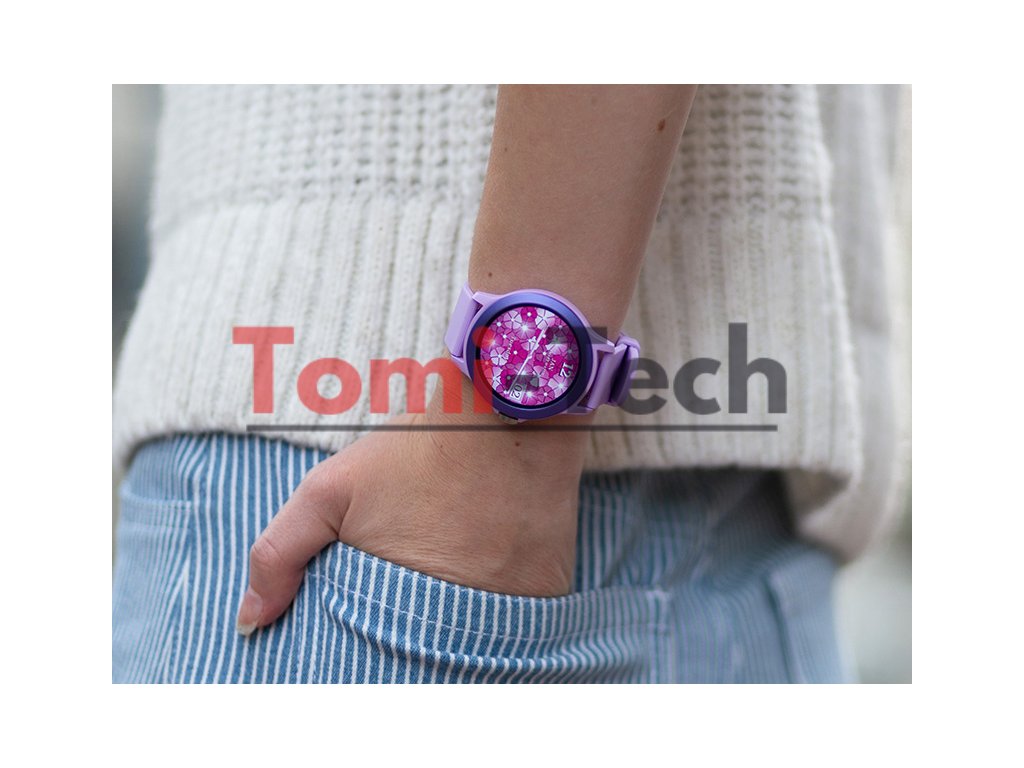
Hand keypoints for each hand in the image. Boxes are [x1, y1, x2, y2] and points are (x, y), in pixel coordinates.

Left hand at [236, 381, 587, 635]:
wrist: (508, 408)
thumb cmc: (414, 450)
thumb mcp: (328, 490)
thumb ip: (280, 554)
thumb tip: (249, 622)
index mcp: (407, 607)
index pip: (377, 661)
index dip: (370, 641)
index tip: (372, 614)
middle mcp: (469, 620)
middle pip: (430, 655)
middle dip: (413, 633)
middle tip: (412, 586)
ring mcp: (518, 605)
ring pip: (479, 639)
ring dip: (462, 620)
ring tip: (454, 570)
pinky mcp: (552, 587)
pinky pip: (521, 617)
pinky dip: (503, 601)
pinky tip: (491, 562)